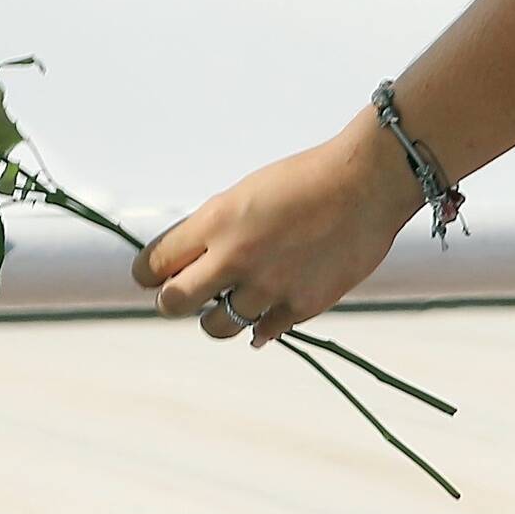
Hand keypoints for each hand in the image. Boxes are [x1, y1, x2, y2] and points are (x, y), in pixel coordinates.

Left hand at [135, 120, 419, 348]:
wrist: (367, 185)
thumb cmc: (308, 180)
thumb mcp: (247, 195)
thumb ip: (217, 229)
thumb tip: (194, 264)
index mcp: (217, 221)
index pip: (156, 262)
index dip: (148, 273)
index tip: (151, 277)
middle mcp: (236, 258)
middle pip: (174, 303)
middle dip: (171, 301)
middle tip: (178, 297)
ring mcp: (269, 287)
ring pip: (217, 327)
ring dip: (217, 318)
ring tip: (229, 304)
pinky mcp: (301, 306)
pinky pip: (264, 333)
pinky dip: (261, 326)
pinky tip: (264, 315)